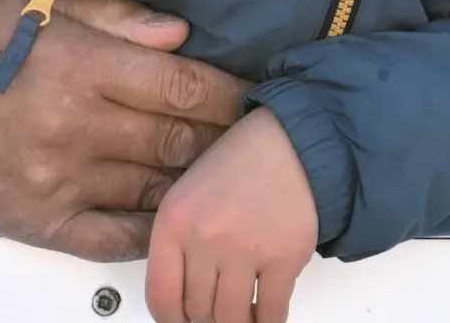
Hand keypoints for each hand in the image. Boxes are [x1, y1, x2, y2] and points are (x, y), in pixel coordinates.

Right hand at [0, 0, 247, 261]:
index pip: (183, 85)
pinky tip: (168, 214)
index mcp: (78, 66)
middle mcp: (76, 127)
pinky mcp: (41, 223)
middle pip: (180, 140)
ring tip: (217, 172)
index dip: (228, 92)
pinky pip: (116, 237)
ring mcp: (60, 181)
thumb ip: (110, 19)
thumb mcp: (30, 5)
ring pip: (156, 188)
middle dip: (221, 138)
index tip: (248, 95)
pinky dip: (151, 228)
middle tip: (246, 136)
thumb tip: (177, 34)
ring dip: (193, 181)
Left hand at [146, 109, 318, 322]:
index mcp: (173, 221)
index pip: (160, 296)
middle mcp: (205, 237)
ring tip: (242, 313)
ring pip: (231, 319)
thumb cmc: (238, 169)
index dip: (171, 319)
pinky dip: (268, 322)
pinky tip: (265, 315)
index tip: (181, 321)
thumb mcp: (187, 197)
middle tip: (217, 308)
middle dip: (207, 316)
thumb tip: (179, 301)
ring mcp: (245, 249)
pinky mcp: (284, 259)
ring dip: (237, 322)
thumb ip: (178, 246)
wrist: (289, 144)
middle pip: (197, 311)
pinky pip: (271, 314)